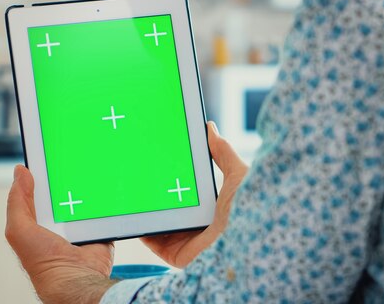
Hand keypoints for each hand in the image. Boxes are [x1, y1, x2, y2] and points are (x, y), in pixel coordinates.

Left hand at [6, 165, 114, 303]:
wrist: (76, 279)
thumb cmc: (43, 261)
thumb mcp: (19, 229)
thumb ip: (17, 201)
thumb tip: (21, 172)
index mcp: (38, 221)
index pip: (38, 191)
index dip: (41, 174)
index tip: (47, 156)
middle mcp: (59, 223)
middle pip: (63, 191)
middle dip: (66, 177)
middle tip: (70, 161)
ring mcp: (80, 225)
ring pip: (84, 197)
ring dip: (86, 188)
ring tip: (87, 172)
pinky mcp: (98, 229)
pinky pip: (102, 209)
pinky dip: (103, 201)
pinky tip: (103, 190)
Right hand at [141, 121, 247, 267]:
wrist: (249, 240)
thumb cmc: (251, 208)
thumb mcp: (237, 173)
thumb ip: (223, 153)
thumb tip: (210, 128)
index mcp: (213, 207)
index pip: (188, 192)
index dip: (172, 180)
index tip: (157, 164)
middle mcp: (200, 225)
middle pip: (171, 209)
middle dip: (155, 196)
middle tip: (139, 178)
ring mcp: (188, 241)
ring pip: (160, 226)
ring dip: (145, 213)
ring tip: (132, 194)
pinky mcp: (179, 255)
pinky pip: (155, 244)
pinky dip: (143, 232)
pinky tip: (135, 215)